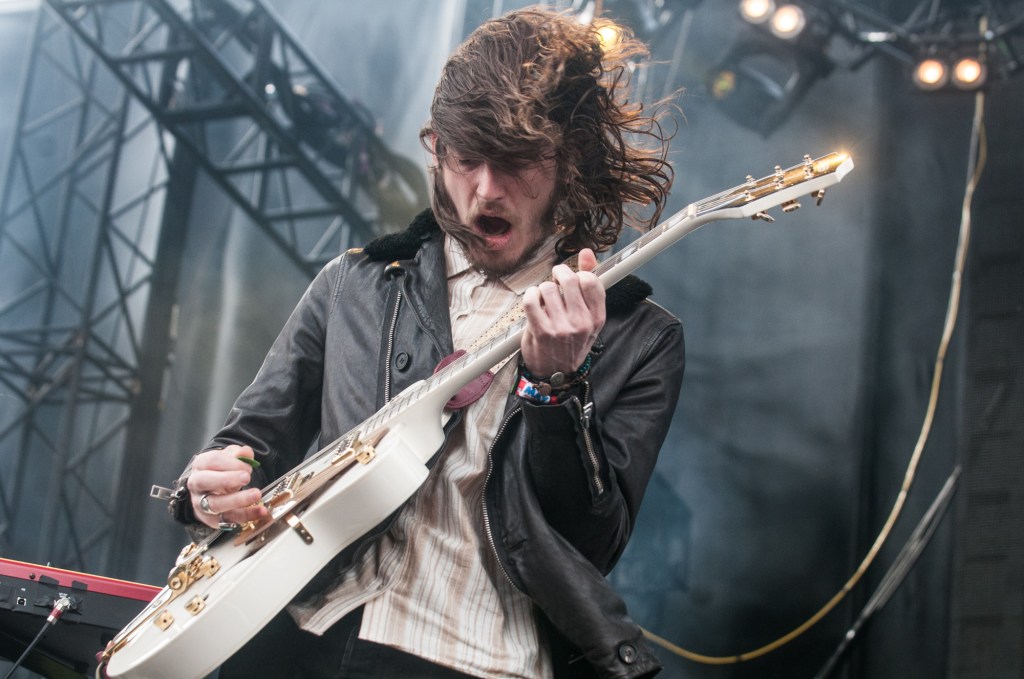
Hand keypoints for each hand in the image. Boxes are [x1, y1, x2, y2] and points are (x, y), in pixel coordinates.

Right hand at [186, 445, 267, 528]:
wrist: (212, 492)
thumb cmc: (222, 471)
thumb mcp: (229, 459)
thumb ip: (238, 454)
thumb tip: (245, 452)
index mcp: (200, 465)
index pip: (211, 461)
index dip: (230, 463)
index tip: (248, 466)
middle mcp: (197, 485)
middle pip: (205, 481)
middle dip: (227, 479)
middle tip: (247, 477)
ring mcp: (202, 504)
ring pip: (215, 504)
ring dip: (238, 500)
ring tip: (256, 494)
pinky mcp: (212, 519)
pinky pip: (229, 519)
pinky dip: (247, 515)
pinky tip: (261, 511)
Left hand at [521, 248, 604, 377]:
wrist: (555, 374)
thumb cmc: (571, 342)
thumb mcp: (587, 317)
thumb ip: (589, 284)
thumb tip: (587, 253)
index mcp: (597, 318)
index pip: (591, 281)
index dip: (579, 274)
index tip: (573, 279)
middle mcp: (581, 323)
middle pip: (569, 280)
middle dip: (559, 274)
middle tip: (555, 279)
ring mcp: (561, 327)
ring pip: (548, 288)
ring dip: (543, 289)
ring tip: (545, 299)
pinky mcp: (541, 330)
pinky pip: (532, 299)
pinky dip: (530, 295)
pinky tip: (534, 301)